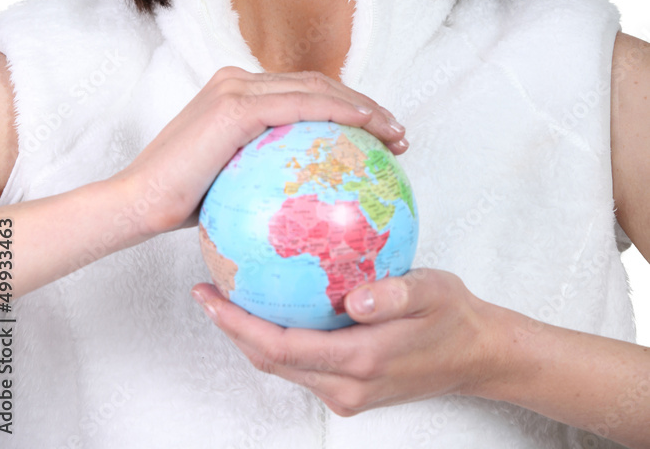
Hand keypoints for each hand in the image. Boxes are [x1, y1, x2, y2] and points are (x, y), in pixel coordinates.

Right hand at [110, 66, 407, 237]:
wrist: (136, 205)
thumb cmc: (181, 204)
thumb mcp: (233, 183)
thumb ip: (266, 172)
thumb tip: (310, 197)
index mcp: (238, 93)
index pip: (304, 93)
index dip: (347, 108)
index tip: (379, 137)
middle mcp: (238, 80)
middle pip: (317, 84)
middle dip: (364, 105)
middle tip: (397, 134)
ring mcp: (236, 88)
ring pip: (316, 88)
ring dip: (363, 107)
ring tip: (395, 134)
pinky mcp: (235, 106)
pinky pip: (301, 104)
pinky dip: (339, 111)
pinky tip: (368, 127)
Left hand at [191, 268, 494, 415]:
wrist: (477, 355)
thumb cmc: (455, 316)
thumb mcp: (435, 291)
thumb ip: (398, 293)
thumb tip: (356, 299)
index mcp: (362, 360)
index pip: (281, 347)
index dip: (239, 324)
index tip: (211, 296)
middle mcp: (347, 385)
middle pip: (271, 363)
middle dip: (232, 329)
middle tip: (205, 291)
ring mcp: (348, 392)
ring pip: (283, 366)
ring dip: (250, 335)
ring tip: (227, 295)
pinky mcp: (351, 388)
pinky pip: (301, 364)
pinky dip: (276, 339)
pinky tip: (271, 306)